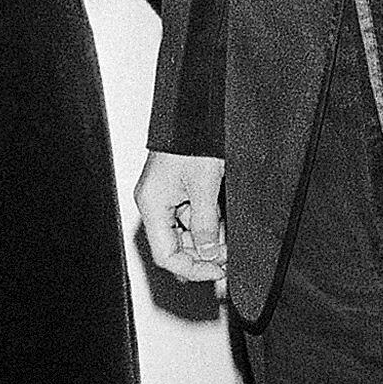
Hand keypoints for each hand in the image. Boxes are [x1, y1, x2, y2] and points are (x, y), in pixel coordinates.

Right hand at [139, 152, 227, 283]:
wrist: (194, 112)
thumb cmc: (192, 140)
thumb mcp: (204, 187)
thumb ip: (205, 224)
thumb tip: (210, 253)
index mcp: (152, 205)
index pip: (165, 255)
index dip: (193, 269)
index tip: (218, 271)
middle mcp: (155, 204)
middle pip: (175, 247)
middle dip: (203, 255)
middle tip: (229, 257)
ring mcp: (165, 198)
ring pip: (185, 234)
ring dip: (208, 240)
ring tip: (230, 238)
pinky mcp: (176, 191)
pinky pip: (190, 218)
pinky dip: (208, 224)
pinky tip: (224, 223)